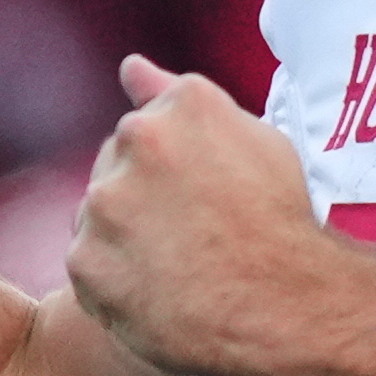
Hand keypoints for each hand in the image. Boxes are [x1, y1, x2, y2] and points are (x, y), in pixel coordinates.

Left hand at [69, 57, 338, 375]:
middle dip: (142, 196)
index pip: (148, 123)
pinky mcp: (86, 259)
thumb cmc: (282, 224)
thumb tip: (129, 67)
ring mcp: (106, 202)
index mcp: (184, 105)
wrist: (288, 308)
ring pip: (97, 215)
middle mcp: (138, 139)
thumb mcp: (258, 141)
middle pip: (117, 164)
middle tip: (191, 237)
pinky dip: (114, 282)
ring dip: (124, 237)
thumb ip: (179, 98)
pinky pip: (88, 266)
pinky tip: (158, 295)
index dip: (173, 168)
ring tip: (178, 270)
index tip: (198, 199)